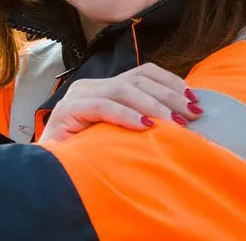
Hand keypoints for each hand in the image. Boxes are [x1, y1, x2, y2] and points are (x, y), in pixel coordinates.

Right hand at [39, 63, 202, 141]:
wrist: (50, 173)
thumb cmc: (89, 157)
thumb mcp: (121, 136)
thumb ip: (142, 121)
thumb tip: (183, 120)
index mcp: (105, 87)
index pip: (143, 72)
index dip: (171, 83)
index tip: (195, 101)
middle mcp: (90, 85)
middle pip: (138, 79)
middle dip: (170, 96)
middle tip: (192, 114)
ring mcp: (77, 96)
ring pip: (122, 89)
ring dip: (154, 105)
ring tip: (175, 123)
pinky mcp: (67, 111)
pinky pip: (101, 106)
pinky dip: (126, 115)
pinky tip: (145, 127)